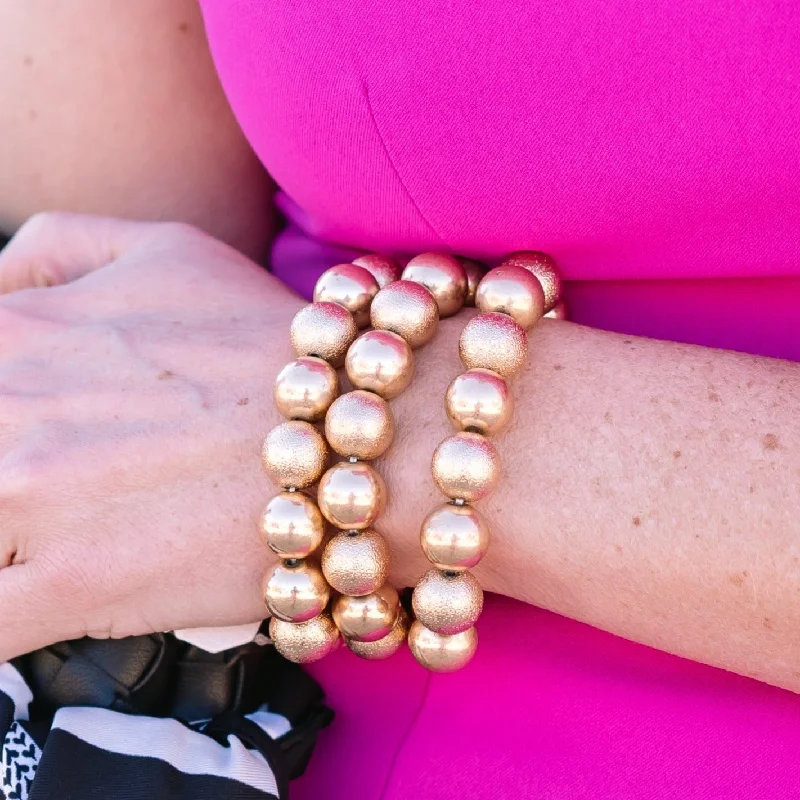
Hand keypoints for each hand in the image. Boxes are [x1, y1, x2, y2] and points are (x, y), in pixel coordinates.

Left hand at [0, 213, 300, 659]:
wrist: (358, 432)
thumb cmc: (270, 343)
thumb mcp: (165, 249)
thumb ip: (57, 250)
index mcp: (15, 332)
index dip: (15, 418)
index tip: (47, 439)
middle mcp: (5, 408)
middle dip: (19, 480)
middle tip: (88, 484)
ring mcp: (25, 503)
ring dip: (15, 544)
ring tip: (72, 539)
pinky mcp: (70, 588)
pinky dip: (7, 619)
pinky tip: (52, 599)